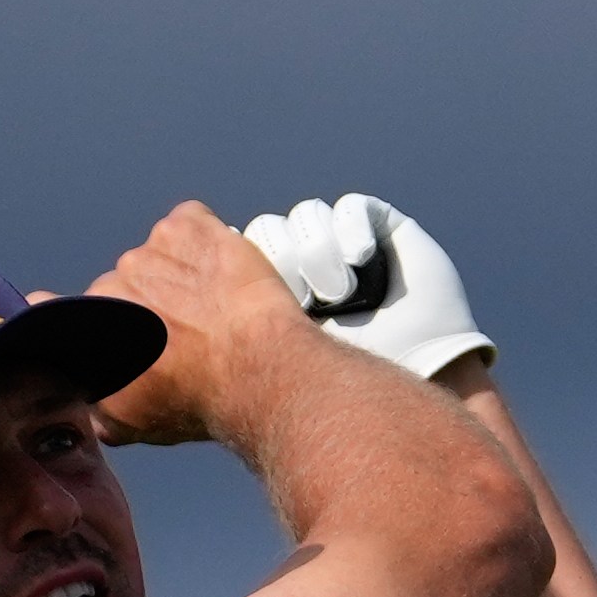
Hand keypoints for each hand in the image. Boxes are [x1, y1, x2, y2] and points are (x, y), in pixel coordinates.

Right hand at [85, 201, 337, 449]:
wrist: (254, 371)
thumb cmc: (197, 400)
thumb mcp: (133, 425)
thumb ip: (99, 408)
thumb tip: (94, 406)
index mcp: (91, 326)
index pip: (56, 308)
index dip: (71, 313)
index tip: (85, 316)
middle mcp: (113, 282)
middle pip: (123, 285)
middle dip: (146, 303)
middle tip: (182, 331)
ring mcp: (151, 249)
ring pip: (158, 256)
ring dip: (177, 272)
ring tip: (210, 305)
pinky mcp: (190, 227)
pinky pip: (188, 225)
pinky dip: (201, 241)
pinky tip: (219, 271)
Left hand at [241, 193, 493, 383]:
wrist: (406, 381)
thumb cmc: (338, 386)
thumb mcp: (269, 361)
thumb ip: (231, 332)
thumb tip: (190, 309)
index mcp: (266, 293)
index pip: (236, 253)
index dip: (242, 268)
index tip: (257, 304)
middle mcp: (302, 263)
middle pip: (267, 232)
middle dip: (284, 266)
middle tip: (308, 304)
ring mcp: (341, 242)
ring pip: (307, 219)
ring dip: (320, 256)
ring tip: (339, 296)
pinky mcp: (380, 226)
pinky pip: (349, 209)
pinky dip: (351, 234)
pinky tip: (361, 264)